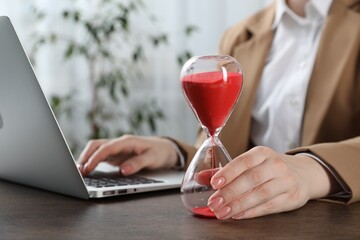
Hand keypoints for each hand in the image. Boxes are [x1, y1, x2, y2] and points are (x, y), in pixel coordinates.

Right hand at [78, 135, 177, 175]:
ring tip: (79, 172)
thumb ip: (138, 163)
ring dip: (86, 158)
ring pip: (96, 149)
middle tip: (77, 171)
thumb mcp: (153, 159)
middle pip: (96, 145)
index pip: (106, 148)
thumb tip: (123, 170)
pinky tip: (87, 170)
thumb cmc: (159, 152)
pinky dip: (91, 161)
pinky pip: (100, 155)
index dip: (95, 158)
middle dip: (85, 156)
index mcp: (127, 141)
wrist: (165, 149)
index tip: (87, 169)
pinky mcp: (116, 155)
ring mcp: (116, 149)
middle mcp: (119, 143)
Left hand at [207, 146, 332, 219]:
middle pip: (251, 179)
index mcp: (262, 153)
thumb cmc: (270, 168)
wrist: (304, 174)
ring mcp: (286, 181)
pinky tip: (238, 215)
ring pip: (260, 194)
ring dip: (239, 205)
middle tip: (214, 203)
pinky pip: (270, 206)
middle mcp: (276, 165)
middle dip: (230, 192)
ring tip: (222, 212)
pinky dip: (252, 212)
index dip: (228, 172)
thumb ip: (225, 171)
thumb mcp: (251, 163)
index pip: (244, 161)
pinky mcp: (292, 197)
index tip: (214, 183)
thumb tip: (199, 177)